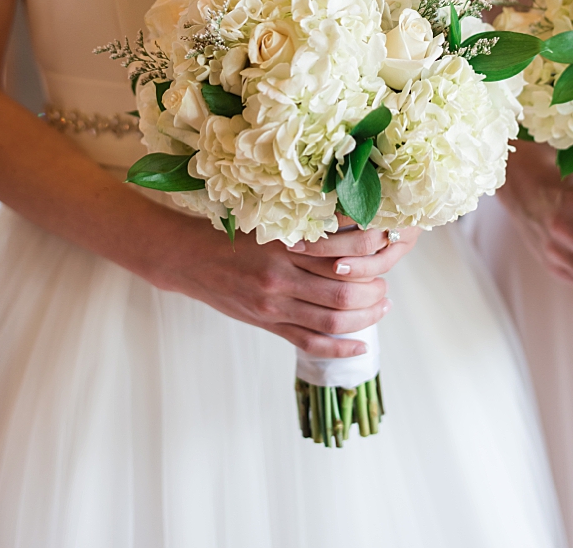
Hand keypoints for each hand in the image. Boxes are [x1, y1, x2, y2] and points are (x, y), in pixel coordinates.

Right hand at [168, 217, 395, 358]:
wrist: (188, 259)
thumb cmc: (228, 237)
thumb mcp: (265, 224)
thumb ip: (303, 231)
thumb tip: (350, 226)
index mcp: (282, 246)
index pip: (341, 254)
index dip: (371, 254)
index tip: (382, 250)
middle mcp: (280, 277)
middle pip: (343, 292)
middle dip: (374, 292)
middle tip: (384, 286)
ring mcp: (273, 306)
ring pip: (333, 321)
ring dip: (365, 318)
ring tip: (380, 308)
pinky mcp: (267, 324)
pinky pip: (310, 343)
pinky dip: (341, 348)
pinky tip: (361, 345)